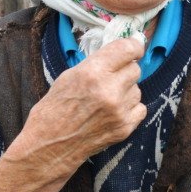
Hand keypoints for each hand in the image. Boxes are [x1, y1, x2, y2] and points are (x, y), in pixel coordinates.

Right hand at [0, 36, 145, 191]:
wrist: (50, 145)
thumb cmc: (54, 108)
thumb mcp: (69, 76)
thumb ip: (98, 62)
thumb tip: (125, 49)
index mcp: (92, 73)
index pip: (128, 49)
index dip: (133, 46)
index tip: (133, 47)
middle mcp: (109, 90)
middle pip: (135, 69)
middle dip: (124, 70)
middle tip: (109, 78)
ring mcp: (119, 111)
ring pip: (137, 89)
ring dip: (126, 90)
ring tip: (105, 99)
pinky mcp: (125, 127)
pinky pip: (140, 108)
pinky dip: (130, 108)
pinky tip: (113, 111)